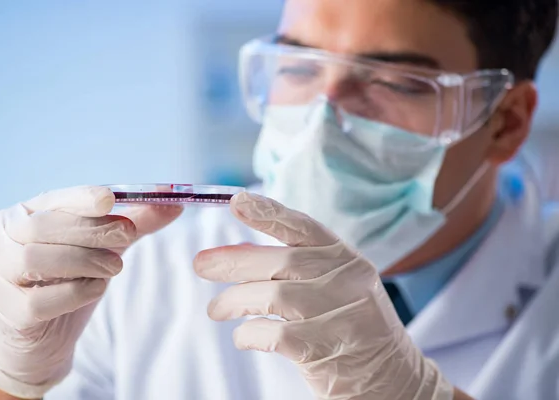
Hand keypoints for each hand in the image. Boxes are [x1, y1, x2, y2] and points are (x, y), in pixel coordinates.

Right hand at [0, 186, 181, 398]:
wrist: (41, 338)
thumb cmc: (68, 282)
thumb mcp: (102, 247)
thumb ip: (134, 223)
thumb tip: (174, 202)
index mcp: (23, 215)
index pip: (51, 200)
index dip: (80, 198)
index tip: (110, 200)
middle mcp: (0, 240)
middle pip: (43, 227)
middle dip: (92, 231)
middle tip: (128, 238)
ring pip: (37, 260)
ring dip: (85, 261)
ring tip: (114, 269)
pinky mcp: (4, 312)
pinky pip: (38, 301)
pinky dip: (74, 293)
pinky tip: (94, 289)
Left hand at [194, 192, 452, 399]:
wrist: (391, 380)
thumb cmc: (349, 326)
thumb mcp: (334, 287)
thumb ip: (295, 268)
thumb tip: (235, 253)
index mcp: (348, 259)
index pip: (305, 227)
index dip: (268, 212)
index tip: (237, 201)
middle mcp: (349, 281)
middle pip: (281, 262)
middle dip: (234, 262)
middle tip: (201, 264)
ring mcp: (342, 316)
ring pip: (273, 297)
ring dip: (235, 301)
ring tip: (216, 309)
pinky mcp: (328, 351)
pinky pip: (274, 335)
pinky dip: (249, 334)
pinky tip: (243, 336)